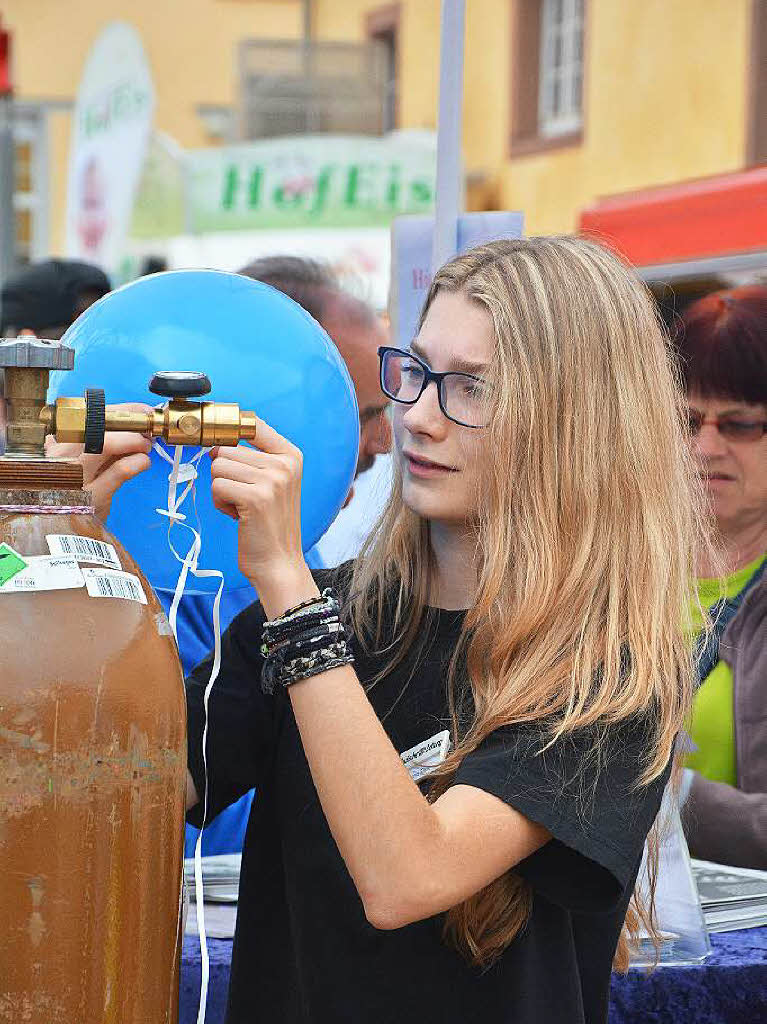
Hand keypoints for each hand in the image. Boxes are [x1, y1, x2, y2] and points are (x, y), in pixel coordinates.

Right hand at [45, 403, 152, 520]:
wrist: (61, 527)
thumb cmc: (75, 490)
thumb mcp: (78, 462)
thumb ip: (101, 443)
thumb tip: (136, 427)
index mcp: (56, 443)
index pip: (88, 414)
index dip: (118, 410)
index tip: (139, 411)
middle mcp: (59, 455)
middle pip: (95, 423)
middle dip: (128, 422)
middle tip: (146, 428)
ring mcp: (74, 476)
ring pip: (106, 443)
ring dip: (134, 441)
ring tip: (145, 447)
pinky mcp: (92, 496)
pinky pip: (120, 470)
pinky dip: (138, 462)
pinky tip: (142, 463)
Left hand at [209, 418, 314, 610]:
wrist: (279, 563)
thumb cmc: (269, 524)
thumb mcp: (273, 482)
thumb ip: (253, 457)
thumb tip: (216, 442)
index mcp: (291, 455)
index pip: (252, 424)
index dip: (228, 432)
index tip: (222, 445)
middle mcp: (285, 464)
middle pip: (227, 448)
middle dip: (225, 473)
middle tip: (243, 495)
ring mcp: (272, 480)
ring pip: (218, 466)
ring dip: (221, 489)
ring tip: (241, 506)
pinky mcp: (255, 498)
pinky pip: (216, 486)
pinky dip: (220, 503)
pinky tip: (237, 516)